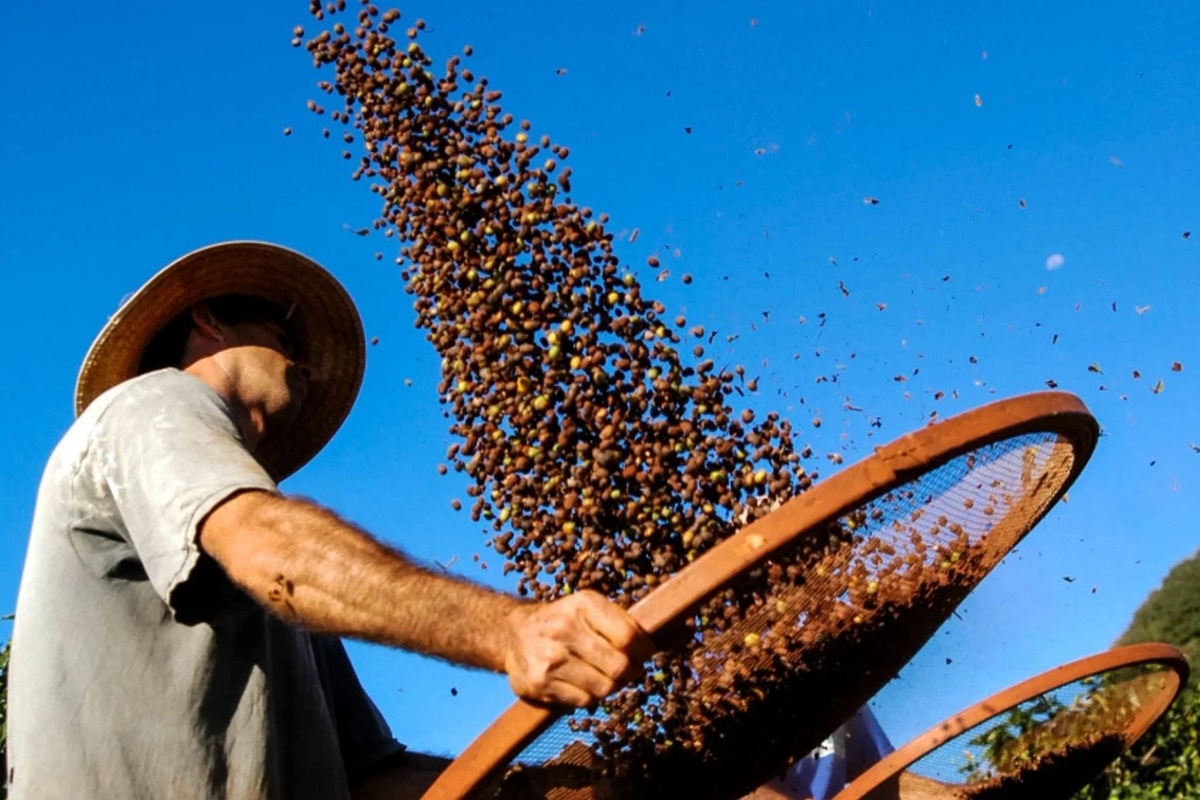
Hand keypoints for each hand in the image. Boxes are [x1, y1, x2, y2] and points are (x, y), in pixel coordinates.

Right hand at [504, 590, 652, 706]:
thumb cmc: (561, 620)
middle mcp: (564, 629)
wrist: (513, 633)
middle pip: (619, 666)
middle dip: (630, 672)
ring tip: (604, 676)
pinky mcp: (540, 683)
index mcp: (582, 605)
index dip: (644, 650)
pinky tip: (583, 684)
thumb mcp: (588, 607)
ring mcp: (550, 658)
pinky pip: (584, 701)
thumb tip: (657, 645)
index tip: (645, 654)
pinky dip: (590, 696)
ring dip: (610, 686)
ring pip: (604, 687)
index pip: (628, 636)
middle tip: (628, 671)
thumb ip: (620, 622)